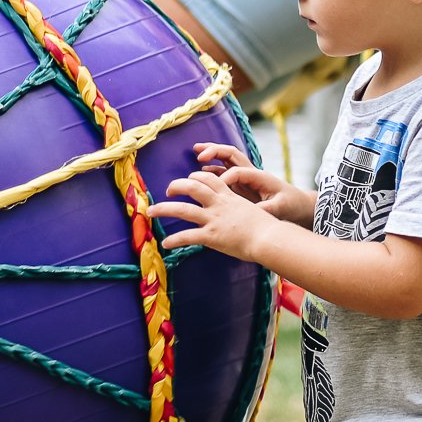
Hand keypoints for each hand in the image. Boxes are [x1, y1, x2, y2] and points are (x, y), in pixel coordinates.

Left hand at [150, 170, 278, 259]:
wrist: (270, 238)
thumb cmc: (267, 228)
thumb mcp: (252, 212)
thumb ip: (239, 211)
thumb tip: (236, 216)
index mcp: (229, 196)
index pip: (209, 179)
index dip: (196, 176)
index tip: (188, 179)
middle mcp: (218, 204)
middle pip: (192, 186)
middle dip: (176, 186)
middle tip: (167, 190)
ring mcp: (214, 219)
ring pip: (183, 209)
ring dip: (164, 209)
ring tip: (151, 212)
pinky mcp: (212, 236)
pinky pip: (188, 237)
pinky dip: (175, 240)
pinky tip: (165, 244)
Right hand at [195, 141, 312, 222]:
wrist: (299, 205)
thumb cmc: (291, 204)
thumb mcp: (280, 207)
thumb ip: (265, 209)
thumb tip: (251, 213)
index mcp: (260, 176)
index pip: (238, 171)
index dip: (225, 176)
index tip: (216, 186)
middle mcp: (251, 173)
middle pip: (231, 155)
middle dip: (214, 151)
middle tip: (198, 151)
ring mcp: (246, 178)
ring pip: (226, 161)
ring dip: (212, 155)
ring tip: (196, 152)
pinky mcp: (243, 185)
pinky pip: (225, 173)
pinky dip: (213, 169)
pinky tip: (201, 171)